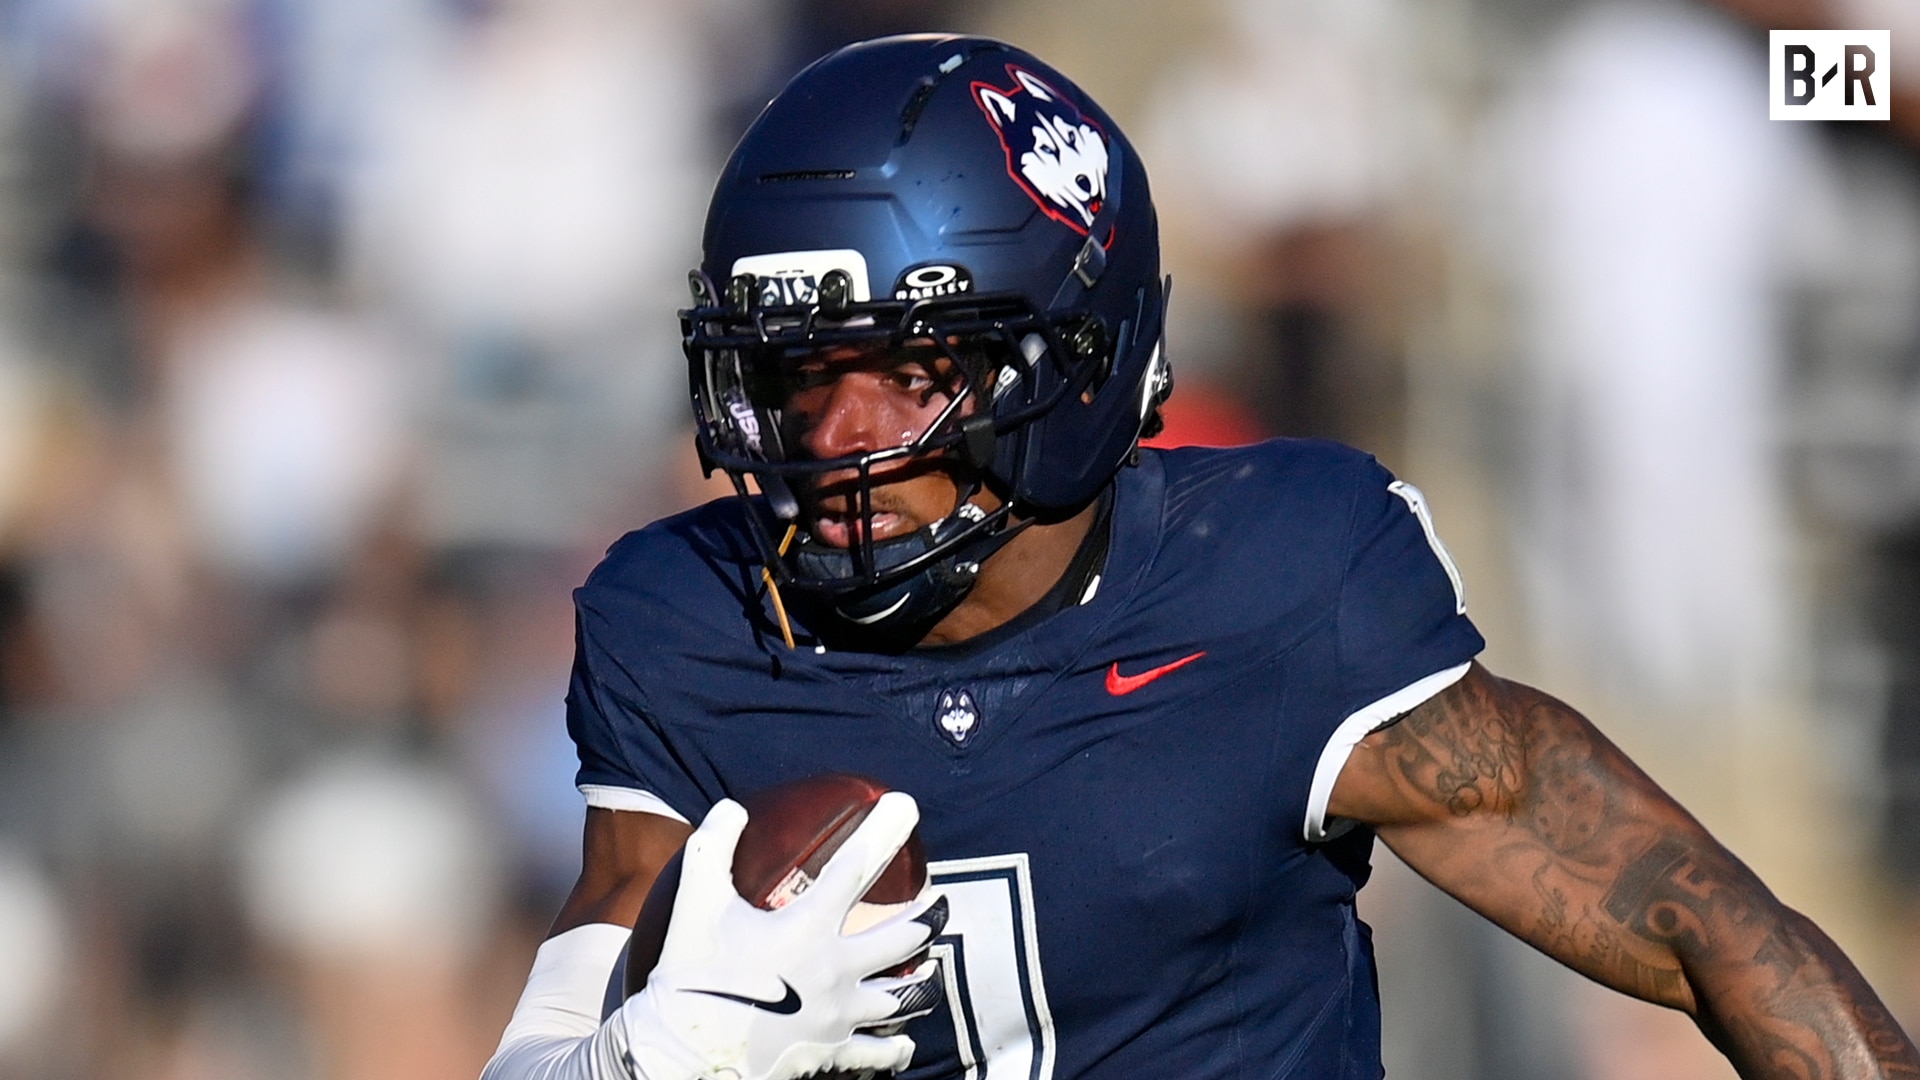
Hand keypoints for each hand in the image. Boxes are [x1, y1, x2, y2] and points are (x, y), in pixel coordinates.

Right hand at [616, 793, 946, 1079]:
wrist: (682, 1056)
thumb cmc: (689, 978)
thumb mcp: (695, 904)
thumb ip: (714, 849)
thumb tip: (732, 809)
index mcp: (807, 928)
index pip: (856, 867)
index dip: (886, 830)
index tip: (907, 806)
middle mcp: (836, 970)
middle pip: (904, 938)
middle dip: (930, 916)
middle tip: (941, 904)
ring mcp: (839, 1016)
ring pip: (903, 997)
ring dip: (922, 981)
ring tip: (932, 970)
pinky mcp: (833, 1054)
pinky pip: (879, 1054)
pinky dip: (896, 1047)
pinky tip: (905, 1043)